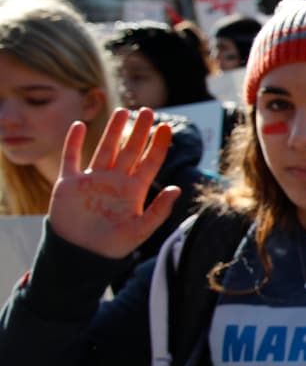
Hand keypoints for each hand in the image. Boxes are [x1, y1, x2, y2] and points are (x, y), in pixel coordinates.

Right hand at [48, 108, 180, 258]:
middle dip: (139, 131)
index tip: (166, 127)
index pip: (150, 162)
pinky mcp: (69, 184)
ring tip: (122, 111)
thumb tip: (178, 189)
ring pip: (105, 149)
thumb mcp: (140, 230)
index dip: (158, 145)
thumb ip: (159, 211)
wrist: (81, 255)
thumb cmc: (114, 246)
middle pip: (130, 150)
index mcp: (134, 190)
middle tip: (147, 111)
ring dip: (113, 131)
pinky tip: (79, 125)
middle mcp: (115, 181)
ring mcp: (92, 180)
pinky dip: (73, 142)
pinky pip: (71, 158)